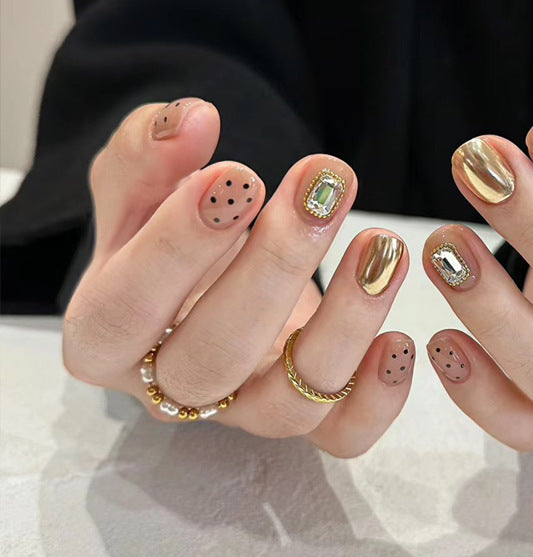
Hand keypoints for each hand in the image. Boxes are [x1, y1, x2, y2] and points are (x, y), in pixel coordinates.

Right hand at [63, 98, 412, 455]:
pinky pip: (343, 437)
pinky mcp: (306, 421)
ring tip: (382, 245)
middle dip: (274, 268)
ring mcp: (243, 413)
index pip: (127, 310)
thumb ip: (147, 156)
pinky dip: (378, 400)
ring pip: (290, 403)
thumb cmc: (169, 234)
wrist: (209, 280)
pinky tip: (402, 340)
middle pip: (214, 357)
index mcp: (105, 336)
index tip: (236, 175)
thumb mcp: (140, 189)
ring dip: (345, 323)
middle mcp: (171, 388)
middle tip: (320, 190)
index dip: (178, 248)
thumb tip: (189, 119)